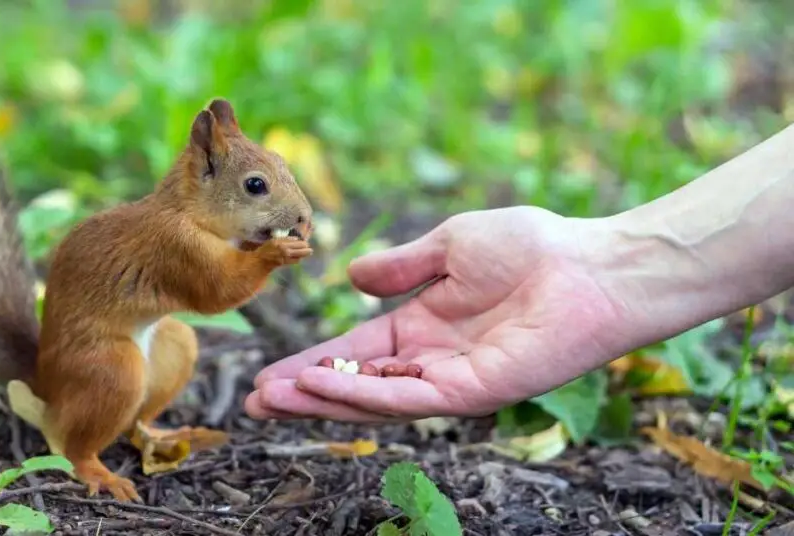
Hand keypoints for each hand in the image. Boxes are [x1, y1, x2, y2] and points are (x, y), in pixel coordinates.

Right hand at [244, 206, 627, 421]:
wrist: (590, 265)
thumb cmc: (531, 248)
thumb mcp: (449, 246)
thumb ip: (401, 268)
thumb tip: (351, 279)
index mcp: (422, 327)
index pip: (353, 355)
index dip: (311, 365)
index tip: (267, 375)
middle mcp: (431, 361)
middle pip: (355, 385)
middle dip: (305, 394)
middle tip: (255, 402)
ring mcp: (452, 381)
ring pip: (375, 400)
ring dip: (323, 400)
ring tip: (274, 399)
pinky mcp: (476, 393)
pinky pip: (411, 398)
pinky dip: (365, 395)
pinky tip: (322, 387)